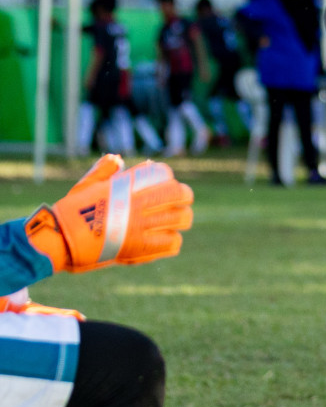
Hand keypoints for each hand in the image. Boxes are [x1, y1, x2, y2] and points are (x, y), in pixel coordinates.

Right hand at [25, 155, 193, 272]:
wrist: (59, 241)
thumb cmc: (71, 212)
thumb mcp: (86, 186)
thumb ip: (104, 171)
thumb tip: (117, 158)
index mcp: (125, 187)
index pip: (162, 174)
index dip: (168, 178)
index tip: (165, 183)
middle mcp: (136, 205)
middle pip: (179, 194)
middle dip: (184, 196)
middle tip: (181, 201)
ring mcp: (140, 227)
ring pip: (181, 218)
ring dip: (182, 218)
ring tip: (178, 220)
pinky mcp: (139, 248)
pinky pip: (172, 243)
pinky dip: (173, 241)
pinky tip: (167, 239)